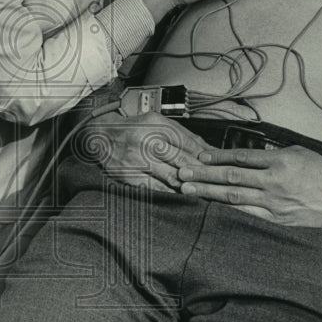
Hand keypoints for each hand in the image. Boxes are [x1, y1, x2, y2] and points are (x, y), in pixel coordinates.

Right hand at [79, 111, 214, 191]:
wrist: (100, 136)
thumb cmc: (134, 129)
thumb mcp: (158, 122)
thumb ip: (183, 135)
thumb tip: (209, 151)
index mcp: (156, 125)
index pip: (189, 143)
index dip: (207, 156)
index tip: (222, 166)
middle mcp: (147, 141)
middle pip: (183, 161)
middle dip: (203, 173)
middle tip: (221, 183)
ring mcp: (138, 161)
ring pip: (172, 177)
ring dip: (191, 187)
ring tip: (208, 194)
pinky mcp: (131, 178)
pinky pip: (156, 189)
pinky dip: (173, 195)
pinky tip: (185, 199)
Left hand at [177, 146, 321, 227]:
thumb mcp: (299, 153)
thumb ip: (271, 155)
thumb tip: (243, 157)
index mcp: (280, 161)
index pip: (240, 158)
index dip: (216, 157)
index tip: (199, 157)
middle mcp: (275, 182)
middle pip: (231, 177)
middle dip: (204, 175)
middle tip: (183, 173)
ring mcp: (277, 203)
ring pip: (235, 197)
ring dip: (209, 193)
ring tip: (189, 190)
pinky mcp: (280, 221)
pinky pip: (249, 215)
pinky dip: (229, 212)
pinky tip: (213, 210)